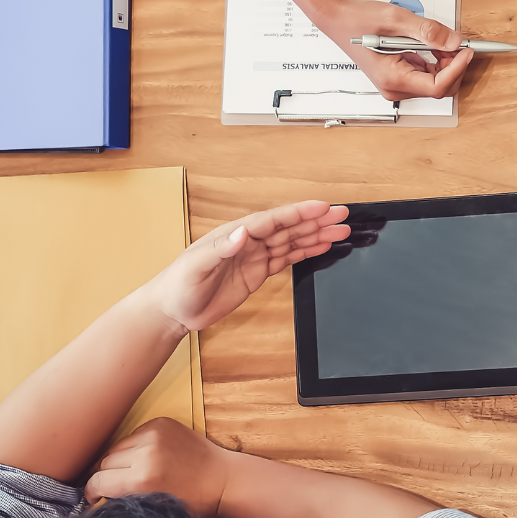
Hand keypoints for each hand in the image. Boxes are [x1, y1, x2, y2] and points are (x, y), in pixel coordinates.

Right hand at [86, 416, 231, 517]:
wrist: (224, 479)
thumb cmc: (193, 503)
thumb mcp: (155, 511)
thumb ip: (125, 502)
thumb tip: (99, 498)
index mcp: (142, 480)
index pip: (97, 481)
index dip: (92, 492)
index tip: (94, 498)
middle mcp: (145, 453)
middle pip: (104, 463)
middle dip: (107, 477)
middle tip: (116, 487)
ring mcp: (153, 433)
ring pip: (117, 447)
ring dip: (120, 460)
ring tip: (133, 471)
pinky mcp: (160, 422)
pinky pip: (133, 435)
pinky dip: (135, 447)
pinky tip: (149, 457)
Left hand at [146, 200, 349, 334]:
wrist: (174, 310)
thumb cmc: (179, 285)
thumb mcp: (197, 266)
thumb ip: (221, 249)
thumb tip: (243, 232)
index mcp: (235, 234)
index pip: (273, 220)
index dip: (298, 213)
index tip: (322, 207)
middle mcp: (248, 242)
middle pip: (288, 227)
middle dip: (316, 220)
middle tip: (342, 215)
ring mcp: (254, 257)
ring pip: (291, 241)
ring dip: (315, 235)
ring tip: (341, 230)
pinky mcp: (257, 273)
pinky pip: (286, 259)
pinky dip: (305, 252)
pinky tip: (321, 246)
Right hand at [316, 0, 471, 101]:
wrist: (339, 20)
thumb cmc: (358, 21)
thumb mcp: (396, 19)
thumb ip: (428, 31)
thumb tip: (453, 41)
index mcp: (393, 78)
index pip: (437, 86)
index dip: (457, 69)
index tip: (466, 51)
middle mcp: (394, 87)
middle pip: (439, 87)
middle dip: (453, 66)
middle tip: (457, 42)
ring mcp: (396, 84)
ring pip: (434, 82)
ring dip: (445, 63)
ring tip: (441, 40)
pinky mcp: (398, 77)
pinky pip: (426, 75)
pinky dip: (435, 61)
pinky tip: (430, 45)